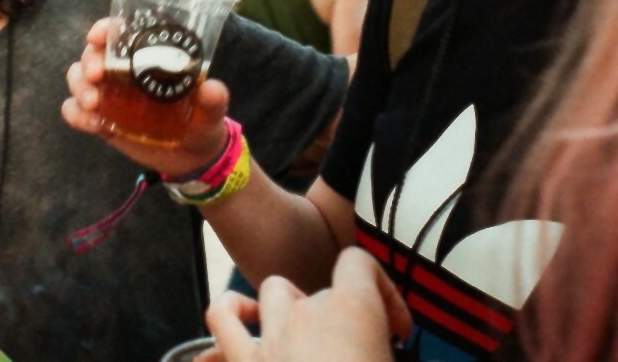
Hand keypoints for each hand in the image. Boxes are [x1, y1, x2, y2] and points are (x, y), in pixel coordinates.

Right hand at [60, 18, 232, 175]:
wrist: (191, 160)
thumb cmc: (202, 124)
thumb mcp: (211, 113)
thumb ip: (213, 102)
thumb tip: (213, 88)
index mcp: (148, 58)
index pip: (120, 33)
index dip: (104, 29)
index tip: (97, 37)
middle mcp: (123, 70)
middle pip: (93, 53)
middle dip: (88, 62)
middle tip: (96, 77)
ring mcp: (109, 94)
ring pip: (77, 77)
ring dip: (79, 86)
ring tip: (93, 105)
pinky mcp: (100, 118)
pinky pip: (74, 109)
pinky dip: (76, 113)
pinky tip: (93, 125)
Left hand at [202, 248, 410, 361]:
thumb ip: (389, 359)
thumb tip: (385, 358)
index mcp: (352, 312)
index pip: (359, 264)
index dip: (382, 290)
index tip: (397, 332)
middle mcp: (306, 315)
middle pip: (322, 293)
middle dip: (342, 321)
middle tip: (361, 359)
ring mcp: (269, 337)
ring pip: (273, 293)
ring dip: (289, 308)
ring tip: (306, 336)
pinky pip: (221, 322)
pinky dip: (230, 317)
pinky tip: (245, 328)